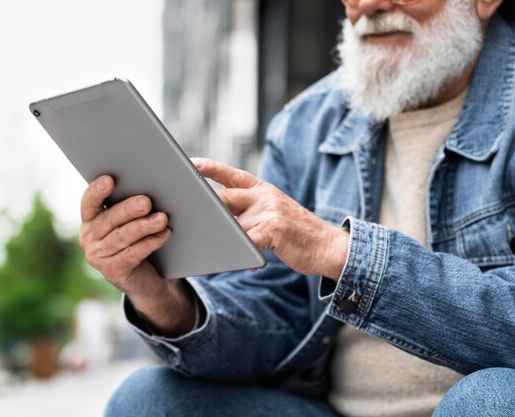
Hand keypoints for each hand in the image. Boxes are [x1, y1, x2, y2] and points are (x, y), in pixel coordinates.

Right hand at [79, 175, 194, 335]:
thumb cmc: (138, 239)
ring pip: (122, 237)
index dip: (97, 191)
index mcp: (90, 218)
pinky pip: (132, 254)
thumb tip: (163, 182)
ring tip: (161, 219)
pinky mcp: (112, 270)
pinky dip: (150, 243)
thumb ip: (135, 203)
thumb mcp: (131, 220)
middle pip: (109, 219)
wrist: (144, 277)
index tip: (109, 180)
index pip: (89, 202)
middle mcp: (89, 237)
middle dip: (129, 209)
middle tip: (146, 202)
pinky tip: (163, 234)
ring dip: (143, 227)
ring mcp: (98, 256)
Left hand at [193, 158, 348, 279]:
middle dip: (206, 203)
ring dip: (225, 237)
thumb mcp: (274, 213)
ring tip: (214, 244)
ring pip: (233, 224)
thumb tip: (219, 218)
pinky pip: (247, 242)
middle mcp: (265, 196)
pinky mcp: (273, 230)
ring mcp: (270, 211)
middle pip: (226, 196)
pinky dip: (243, 254)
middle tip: (185, 206)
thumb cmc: (297, 234)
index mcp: (264, 190)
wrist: (329, 246)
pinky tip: (247, 263)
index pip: (232, 175)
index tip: (192, 164)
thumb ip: (249, 211)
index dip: (211, 168)